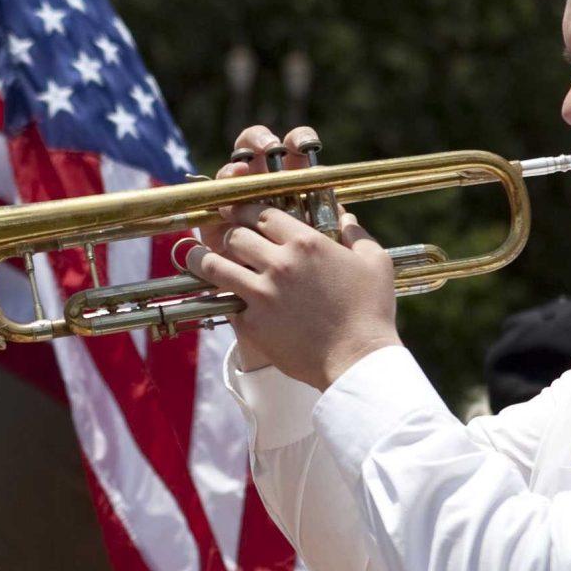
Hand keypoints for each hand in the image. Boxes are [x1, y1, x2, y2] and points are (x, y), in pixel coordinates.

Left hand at [192, 125, 401, 388]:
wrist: (357, 360)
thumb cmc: (371, 311)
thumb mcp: (375, 262)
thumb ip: (355, 232)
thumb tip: (345, 214)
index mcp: (306, 242)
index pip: (264, 213)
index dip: (250, 210)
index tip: (244, 211)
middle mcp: (279, 263)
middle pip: (237, 233)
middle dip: (230, 231)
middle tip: (225, 233)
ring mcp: (262, 293)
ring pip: (215, 264)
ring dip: (203, 258)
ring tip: (196, 255)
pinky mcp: (252, 322)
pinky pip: (225, 300)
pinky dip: (219, 294)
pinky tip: (212, 291)